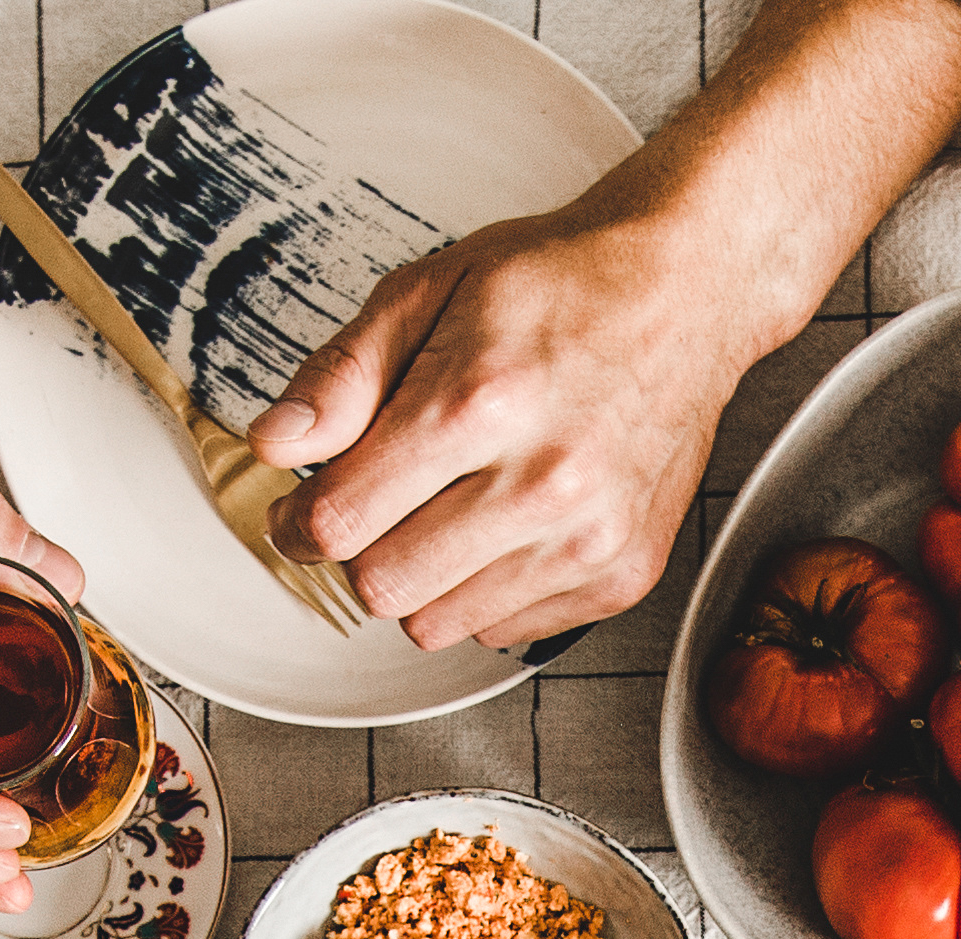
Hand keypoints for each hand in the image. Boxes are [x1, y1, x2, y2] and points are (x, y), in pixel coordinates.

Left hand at [253, 195, 762, 652]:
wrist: (685, 292)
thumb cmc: (561, 284)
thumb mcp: (430, 290)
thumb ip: (343, 375)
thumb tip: (275, 445)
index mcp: (478, 402)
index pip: (341, 520)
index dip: (300, 521)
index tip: (302, 509)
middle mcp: (541, 481)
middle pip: (384, 585)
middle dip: (361, 549)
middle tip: (375, 504)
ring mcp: (588, 537)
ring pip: (439, 622)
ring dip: (422, 577)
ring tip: (448, 507)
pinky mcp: (620, 573)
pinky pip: (504, 631)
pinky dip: (486, 591)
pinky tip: (506, 525)